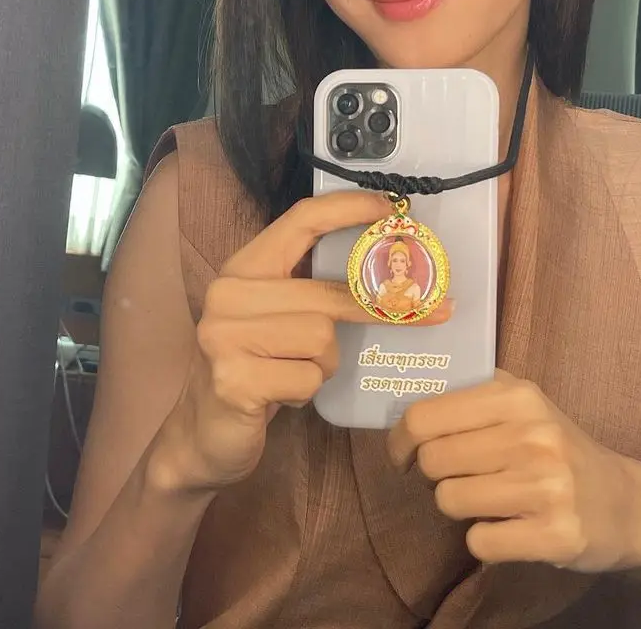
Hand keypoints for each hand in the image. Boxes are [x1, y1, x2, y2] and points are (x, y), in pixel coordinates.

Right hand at [155, 191, 387, 492]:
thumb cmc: (254, 368)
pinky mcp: (233, 379)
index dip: (349, 209)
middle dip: (377, 310)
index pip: (300, 219)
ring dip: (322, 364)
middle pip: (324, 293)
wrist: (203, 432)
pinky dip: (306, 392)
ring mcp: (225, 335)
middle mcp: (228, 293)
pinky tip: (280, 396)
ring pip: (320, 338)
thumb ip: (311, 289)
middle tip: (437, 312)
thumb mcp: (275, 317)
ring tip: (296, 373)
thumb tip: (390, 272)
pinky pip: (307, 379)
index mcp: (243, 268)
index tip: (391, 208)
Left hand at [387, 370, 640, 572]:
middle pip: (432, 461)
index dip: (401, 440)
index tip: (402, 455)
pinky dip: (484, 541)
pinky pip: (479, 542)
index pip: (425, 417)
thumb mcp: (522, 405)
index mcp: (517, 396)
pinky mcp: (556, 535)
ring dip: (459, 508)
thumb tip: (403, 400)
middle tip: (458, 477)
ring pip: (450, 501)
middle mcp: (533, 436)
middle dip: (434, 475)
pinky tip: (509, 529)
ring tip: (488, 501)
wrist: (628, 504)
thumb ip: (468, 395)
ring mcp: (547, 486)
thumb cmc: (557, 448)